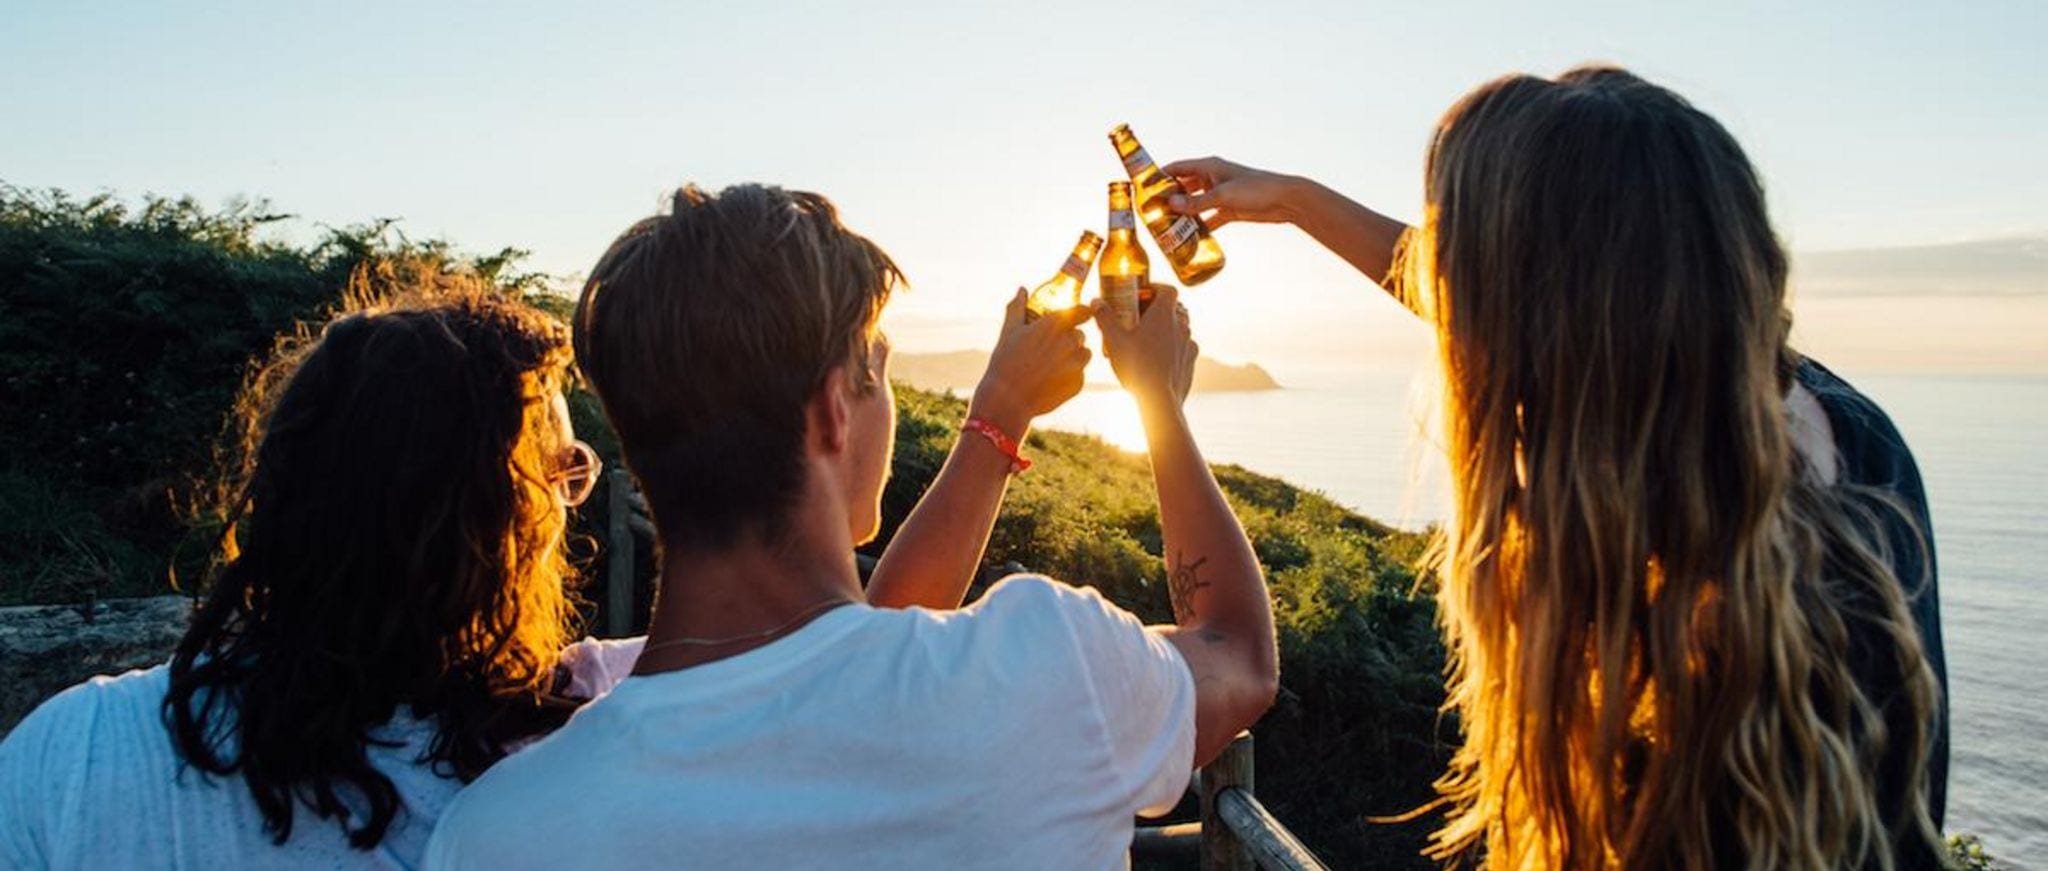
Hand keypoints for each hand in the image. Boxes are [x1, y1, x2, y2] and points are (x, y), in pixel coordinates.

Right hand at [970, 289, 1092, 433]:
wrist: (1008, 399)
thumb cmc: (1006, 362)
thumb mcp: (1009, 331)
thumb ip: (1018, 307)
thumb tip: (1022, 290)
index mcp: (1055, 324)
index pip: (1082, 311)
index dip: (1081, 313)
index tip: (1078, 315)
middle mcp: (1070, 342)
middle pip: (1080, 335)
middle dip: (1069, 339)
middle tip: (1050, 348)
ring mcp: (1076, 364)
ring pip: (1083, 354)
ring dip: (1073, 357)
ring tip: (1050, 365)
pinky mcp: (1078, 383)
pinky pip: (1079, 374)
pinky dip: (1069, 376)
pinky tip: (1050, 381)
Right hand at [1098, 284, 1196, 411]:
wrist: (1160, 400)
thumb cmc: (1137, 367)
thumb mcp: (1114, 340)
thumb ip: (1105, 317)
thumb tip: (1096, 301)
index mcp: (1164, 314)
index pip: (1168, 289)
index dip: (1156, 288)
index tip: (1142, 294)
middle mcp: (1181, 325)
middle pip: (1173, 308)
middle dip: (1158, 309)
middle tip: (1139, 317)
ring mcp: (1189, 343)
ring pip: (1179, 328)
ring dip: (1166, 329)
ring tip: (1147, 340)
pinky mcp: (1191, 361)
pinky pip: (1183, 347)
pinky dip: (1173, 347)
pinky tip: (1158, 358)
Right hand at [1161, 157, 1306, 230]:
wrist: (1285, 200)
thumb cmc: (1256, 189)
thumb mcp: (1223, 195)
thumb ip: (1197, 202)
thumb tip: (1170, 206)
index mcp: (1209, 166)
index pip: (1177, 168)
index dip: (1159, 176)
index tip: (1142, 188)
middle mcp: (1212, 178)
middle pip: (1183, 187)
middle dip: (1169, 199)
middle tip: (1151, 214)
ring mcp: (1220, 194)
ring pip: (1195, 204)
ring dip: (1183, 215)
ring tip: (1166, 228)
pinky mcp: (1229, 209)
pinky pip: (1209, 218)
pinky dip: (1200, 227)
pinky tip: (1189, 238)